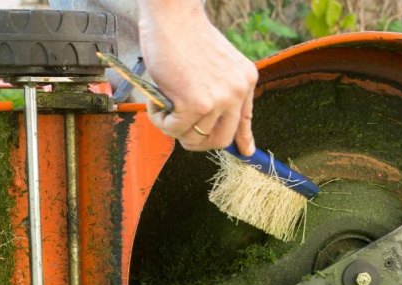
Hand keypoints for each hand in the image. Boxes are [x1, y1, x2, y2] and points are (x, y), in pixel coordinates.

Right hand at [137, 0, 256, 154]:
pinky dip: (159, 120)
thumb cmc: (184, 35)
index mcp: (245, 80)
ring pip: (193, 137)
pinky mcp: (196, 103)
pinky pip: (174, 130)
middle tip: (176, 125)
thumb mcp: (216, 64)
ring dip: (171, 126)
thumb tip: (215, 118)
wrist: (172, 16)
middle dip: (195, 140)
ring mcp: (218, 99)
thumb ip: (220, 90)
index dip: (242, 140)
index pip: (245, 121)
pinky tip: (155, 100)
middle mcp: (237, 91)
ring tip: (161, 103)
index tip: (245, 152)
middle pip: (220, 140)